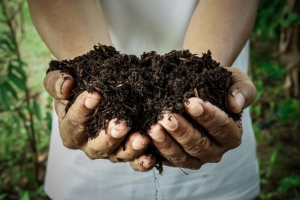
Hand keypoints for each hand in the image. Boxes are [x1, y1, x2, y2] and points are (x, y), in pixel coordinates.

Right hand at [44, 70, 155, 170]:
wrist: (101, 86)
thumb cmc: (80, 83)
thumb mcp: (63, 78)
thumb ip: (56, 82)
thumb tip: (65, 86)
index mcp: (70, 130)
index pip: (73, 124)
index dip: (82, 110)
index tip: (94, 94)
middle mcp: (89, 144)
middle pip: (97, 146)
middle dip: (110, 136)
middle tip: (121, 124)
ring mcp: (110, 150)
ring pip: (118, 155)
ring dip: (130, 149)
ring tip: (141, 138)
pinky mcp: (128, 151)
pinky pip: (135, 161)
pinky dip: (143, 161)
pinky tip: (152, 155)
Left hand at [142, 67, 256, 169]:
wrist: (197, 88)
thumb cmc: (218, 84)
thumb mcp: (236, 80)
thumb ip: (242, 90)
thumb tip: (236, 105)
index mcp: (231, 134)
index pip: (222, 128)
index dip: (207, 116)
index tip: (191, 103)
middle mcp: (215, 150)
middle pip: (200, 146)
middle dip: (183, 131)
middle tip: (167, 117)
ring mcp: (195, 158)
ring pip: (181, 157)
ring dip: (166, 143)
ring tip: (153, 127)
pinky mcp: (176, 159)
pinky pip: (165, 160)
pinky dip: (154, 151)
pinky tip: (144, 139)